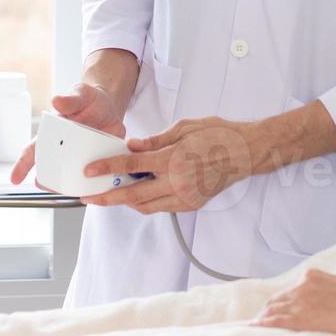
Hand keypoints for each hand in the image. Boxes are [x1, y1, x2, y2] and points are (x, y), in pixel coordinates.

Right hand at [10, 83, 124, 184]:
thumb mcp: (81, 95)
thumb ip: (70, 99)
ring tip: (74, 187)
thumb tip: (57, 100)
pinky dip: (92, 183)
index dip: (22, 165)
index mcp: (52, 133)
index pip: (32, 150)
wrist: (111, 105)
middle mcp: (62, 149)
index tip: (14, 180)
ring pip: (67, 178)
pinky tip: (96, 185)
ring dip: (69, 185)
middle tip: (50, 184)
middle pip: (48, 170)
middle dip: (47, 180)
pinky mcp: (95, 161)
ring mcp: (78, 157)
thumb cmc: (89, 100)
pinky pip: (90, 177)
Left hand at [77, 116, 256, 212]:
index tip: (90, 171)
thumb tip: (132, 148)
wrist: (246, 153)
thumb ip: (155, 140)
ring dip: (124, 202)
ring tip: (109, 194)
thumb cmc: (219, 135)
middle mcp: (177, 182)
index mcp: (174, 159)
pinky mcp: (191, 205)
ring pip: (145, 207)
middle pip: (132, 195)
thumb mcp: (184, 127)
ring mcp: (185, 197)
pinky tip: (137, 193)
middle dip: (106, 197)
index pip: (131, 167)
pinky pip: (160, 208)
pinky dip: (145, 203)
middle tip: (88, 196)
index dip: (107, 168)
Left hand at [253, 269, 335, 335]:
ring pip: (273, 310)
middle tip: (258, 324)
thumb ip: (325, 294)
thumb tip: (322, 308)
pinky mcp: (303, 317)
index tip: (269, 312)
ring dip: (263, 320)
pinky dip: (264, 325)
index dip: (277, 303)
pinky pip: (277, 321)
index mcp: (312, 276)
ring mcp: (302, 300)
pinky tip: (256, 330)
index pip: (287, 291)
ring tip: (253, 330)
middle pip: (276, 300)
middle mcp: (302, 285)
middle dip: (267, 312)